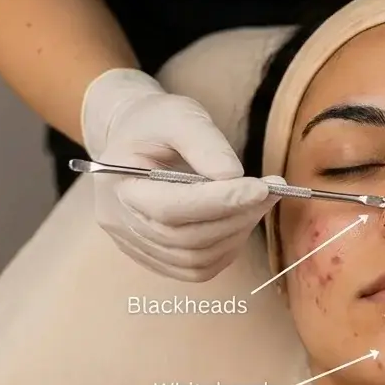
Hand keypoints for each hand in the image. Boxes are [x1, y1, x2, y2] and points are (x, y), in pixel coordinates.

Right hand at [81, 69, 280, 281]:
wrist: (135, 137)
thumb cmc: (155, 122)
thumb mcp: (180, 114)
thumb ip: (204, 143)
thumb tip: (234, 178)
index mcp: (116, 182)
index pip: (170, 208)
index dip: (220, 202)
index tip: (261, 188)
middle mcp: (119, 222)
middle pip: (184, 240)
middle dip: (234, 217)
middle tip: (268, 193)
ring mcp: (134, 244)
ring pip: (193, 260)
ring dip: (235, 235)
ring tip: (255, 204)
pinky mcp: (153, 256)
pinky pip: (194, 269)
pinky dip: (225, 251)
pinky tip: (238, 223)